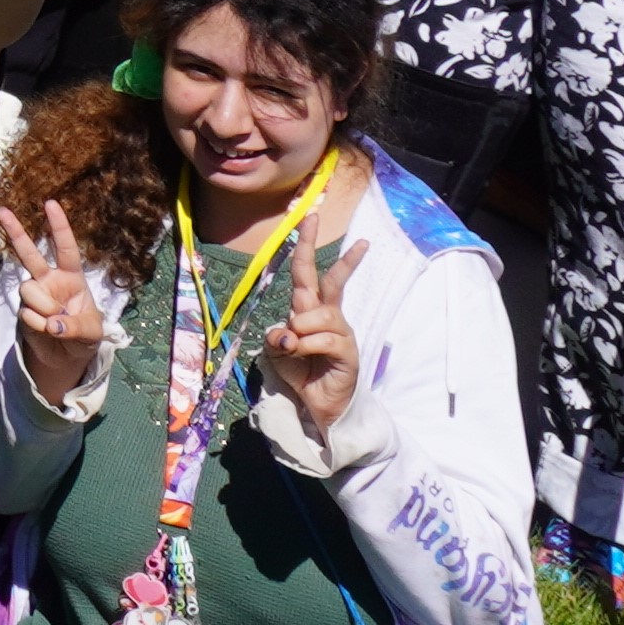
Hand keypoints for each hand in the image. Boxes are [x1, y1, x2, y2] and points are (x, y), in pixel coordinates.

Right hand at [0, 197, 112, 406]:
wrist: (66, 356)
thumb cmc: (85, 335)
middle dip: (16, 231)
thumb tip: (53, 323)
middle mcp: (49, 279)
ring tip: (56, 323)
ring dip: (44, 308)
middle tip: (2, 210)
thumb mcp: (92, 332)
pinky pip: (27, 313)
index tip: (50, 203)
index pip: (65, 248)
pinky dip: (39, 325)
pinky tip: (46, 330)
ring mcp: (34, 294)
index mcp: (71, 276)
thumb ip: (76, 326)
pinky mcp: (23, 310)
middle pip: (29, 253)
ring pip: (30, 289)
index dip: (59, 226)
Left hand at [259, 223, 361, 438]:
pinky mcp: (347, 352)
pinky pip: (322, 338)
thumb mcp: (276, 352)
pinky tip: (302, 355)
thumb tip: (288, 331)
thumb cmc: (300, 372)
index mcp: (309, 310)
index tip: (311, 218)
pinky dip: (305, 345)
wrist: (318, 406)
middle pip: (330, 280)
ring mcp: (341, 332)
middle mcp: (327, 316)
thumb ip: (276, 336)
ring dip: (300, 327)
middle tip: (345, 234)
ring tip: (294, 347)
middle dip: (338, 257)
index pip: (308, 272)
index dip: (307, 245)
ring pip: (318, 314)